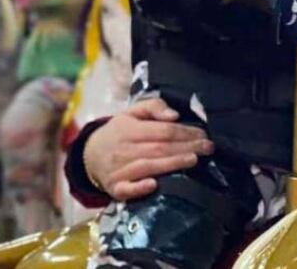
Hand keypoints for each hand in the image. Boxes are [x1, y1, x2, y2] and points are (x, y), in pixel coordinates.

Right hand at [83, 98, 213, 200]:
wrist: (89, 154)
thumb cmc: (119, 132)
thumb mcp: (132, 112)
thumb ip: (154, 107)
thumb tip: (174, 115)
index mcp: (129, 129)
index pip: (163, 131)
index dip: (185, 132)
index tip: (203, 135)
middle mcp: (124, 150)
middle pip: (160, 148)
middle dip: (186, 147)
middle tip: (207, 148)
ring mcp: (119, 170)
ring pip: (148, 167)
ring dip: (172, 164)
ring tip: (194, 160)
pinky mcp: (115, 188)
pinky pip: (127, 190)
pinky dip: (140, 188)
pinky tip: (155, 185)